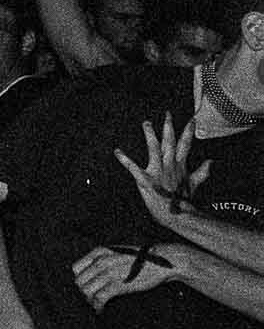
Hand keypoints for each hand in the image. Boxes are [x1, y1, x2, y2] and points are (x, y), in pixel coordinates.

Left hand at [74, 244, 184, 311]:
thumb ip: (103, 260)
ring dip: (90, 301)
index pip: (76, 268)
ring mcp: (109, 273)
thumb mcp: (117, 252)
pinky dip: (98, 307)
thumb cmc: (141, 259)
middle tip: (93, 298)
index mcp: (99, 252)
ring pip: (87, 291)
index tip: (87, 286)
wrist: (163, 262)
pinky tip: (101, 310)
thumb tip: (91, 276)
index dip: (81, 279)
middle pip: (80, 282)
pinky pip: (99, 298)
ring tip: (97, 305)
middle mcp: (101, 261)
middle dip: (85, 292)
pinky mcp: (118, 284)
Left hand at [114, 114, 207, 228]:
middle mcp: (169, 165)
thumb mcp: (193, 184)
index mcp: (179, 165)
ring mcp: (158, 171)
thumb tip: (212, 161)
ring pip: (154, 149)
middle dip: (168, 127)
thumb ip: (202, 171)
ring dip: (150, 135)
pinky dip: (125, 159)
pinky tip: (117, 151)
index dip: (188, 131)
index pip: (185, 144)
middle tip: (167, 113)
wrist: (177, 215)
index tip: (192, 119)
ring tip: (145, 123)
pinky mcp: (146, 180)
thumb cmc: (182, 200)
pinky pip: (133, 168)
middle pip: (170, 142)